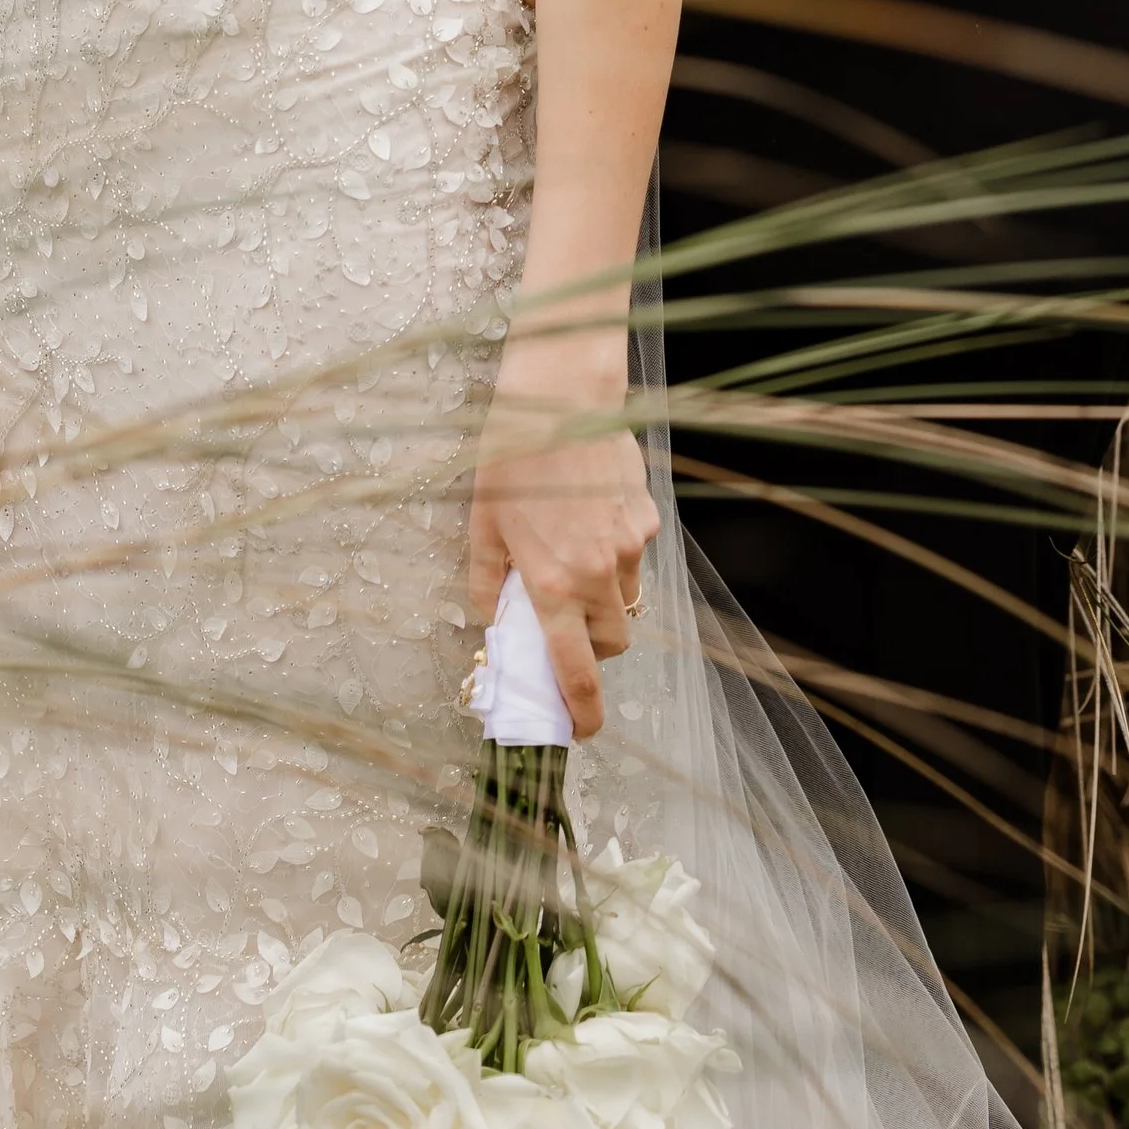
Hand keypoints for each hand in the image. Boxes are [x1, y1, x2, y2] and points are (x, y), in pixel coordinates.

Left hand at [467, 348, 658, 737]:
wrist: (561, 396)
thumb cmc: (511, 457)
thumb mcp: (482, 523)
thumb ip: (489, 581)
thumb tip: (493, 620)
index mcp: (552, 585)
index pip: (576, 671)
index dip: (583, 712)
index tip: (582, 732)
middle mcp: (597, 574)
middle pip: (612, 644)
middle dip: (592, 649)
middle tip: (565, 626)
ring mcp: (629, 546)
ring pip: (627, 602)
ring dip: (604, 601)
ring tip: (573, 558)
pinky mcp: (645, 518)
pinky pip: (637, 557)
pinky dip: (617, 556)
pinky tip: (590, 518)